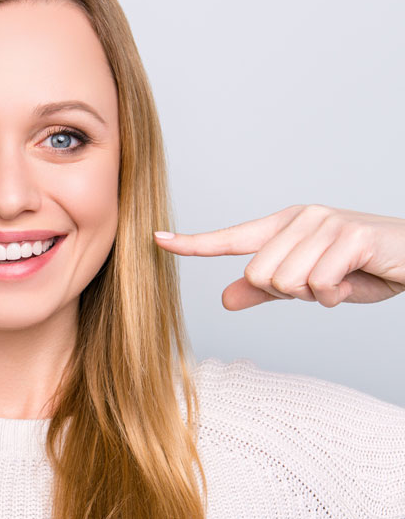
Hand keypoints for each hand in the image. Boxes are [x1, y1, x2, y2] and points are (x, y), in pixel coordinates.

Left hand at [153, 204, 404, 310]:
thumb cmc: (361, 270)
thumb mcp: (307, 286)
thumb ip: (266, 292)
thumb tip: (224, 298)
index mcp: (284, 227)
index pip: (230, 238)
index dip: (193, 243)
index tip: (157, 239)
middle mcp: (299, 219)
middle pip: (258, 275)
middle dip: (289, 293)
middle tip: (321, 284)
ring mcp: (324, 223)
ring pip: (286, 281)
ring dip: (315, 295)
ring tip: (340, 279)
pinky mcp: (350, 236)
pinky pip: (319, 283)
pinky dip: (336, 295)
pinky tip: (354, 280)